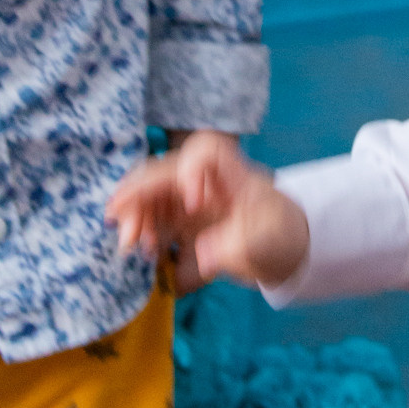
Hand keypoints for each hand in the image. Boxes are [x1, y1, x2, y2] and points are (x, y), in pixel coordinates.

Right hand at [106, 132, 309, 291]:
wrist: (280, 245)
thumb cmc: (278, 235)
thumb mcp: (268, 243)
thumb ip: (239, 247)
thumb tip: (205, 255)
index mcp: (234, 175)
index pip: (207, 152)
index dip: (191, 170)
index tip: (194, 205)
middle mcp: (205, 180)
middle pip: (164, 171)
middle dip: (140, 195)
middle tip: (128, 233)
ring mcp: (188, 196)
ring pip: (149, 191)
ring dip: (133, 213)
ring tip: (130, 244)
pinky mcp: (179, 216)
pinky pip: (149, 214)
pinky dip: (139, 227)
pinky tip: (142, 248)